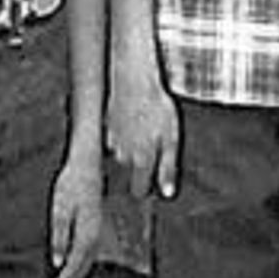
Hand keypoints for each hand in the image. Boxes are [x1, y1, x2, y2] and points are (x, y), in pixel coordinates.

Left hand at [47, 146, 104, 277]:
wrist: (89, 167)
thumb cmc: (72, 185)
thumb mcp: (61, 208)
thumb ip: (60, 235)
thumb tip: (58, 261)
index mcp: (86, 234)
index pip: (74, 267)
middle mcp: (94, 236)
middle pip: (81, 267)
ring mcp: (97, 231)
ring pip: (86, 260)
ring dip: (74, 274)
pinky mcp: (95, 225)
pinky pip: (88, 250)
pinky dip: (79, 261)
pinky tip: (71, 263)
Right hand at [109, 62, 179, 202]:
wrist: (134, 83)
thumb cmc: (157, 110)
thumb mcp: (171, 140)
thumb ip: (167, 169)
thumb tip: (166, 194)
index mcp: (141, 161)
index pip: (139, 190)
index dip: (148, 189)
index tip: (154, 182)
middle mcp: (123, 156)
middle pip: (130, 175)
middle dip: (139, 169)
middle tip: (153, 148)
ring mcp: (113, 143)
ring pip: (122, 158)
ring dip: (131, 152)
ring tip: (144, 132)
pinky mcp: (107, 129)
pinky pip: (115, 142)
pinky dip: (123, 138)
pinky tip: (133, 124)